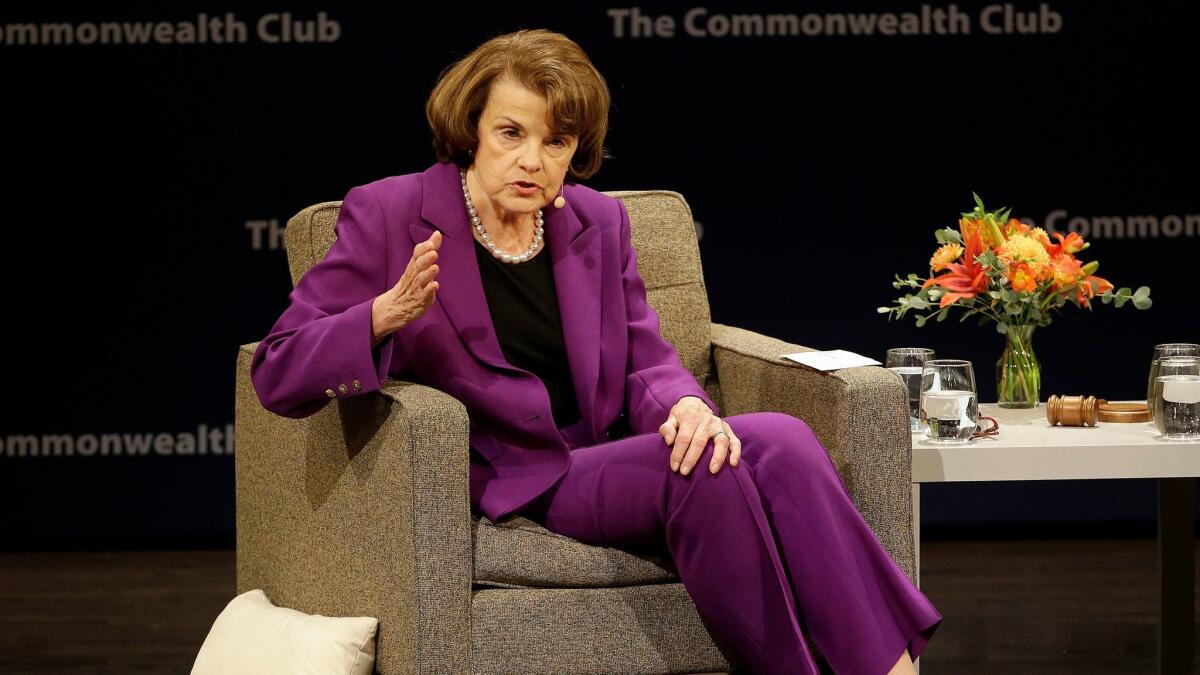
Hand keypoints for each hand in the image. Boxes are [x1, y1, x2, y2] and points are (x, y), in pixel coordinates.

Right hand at [372, 230, 441, 345]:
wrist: (395, 307)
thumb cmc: (410, 282)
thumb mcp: (418, 264)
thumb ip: (429, 249)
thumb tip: (437, 233)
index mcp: (413, 266)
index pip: (416, 254)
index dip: (423, 249)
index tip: (431, 243)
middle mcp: (414, 276)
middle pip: (418, 265)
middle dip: (426, 259)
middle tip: (434, 253)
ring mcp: (416, 288)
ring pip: (421, 280)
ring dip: (428, 273)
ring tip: (435, 267)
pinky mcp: (420, 300)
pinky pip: (424, 295)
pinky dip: (429, 290)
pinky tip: (435, 286)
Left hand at [660, 396, 740, 475]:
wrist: (696, 403)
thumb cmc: (682, 415)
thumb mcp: (671, 417)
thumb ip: (667, 428)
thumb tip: (669, 442)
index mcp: (691, 417)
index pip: (683, 438)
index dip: (678, 453)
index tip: (674, 467)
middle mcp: (706, 420)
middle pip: (700, 442)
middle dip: (692, 459)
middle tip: (685, 472)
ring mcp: (719, 425)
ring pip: (721, 441)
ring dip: (717, 457)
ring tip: (712, 471)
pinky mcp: (728, 429)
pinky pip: (735, 441)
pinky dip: (736, 452)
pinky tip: (733, 463)